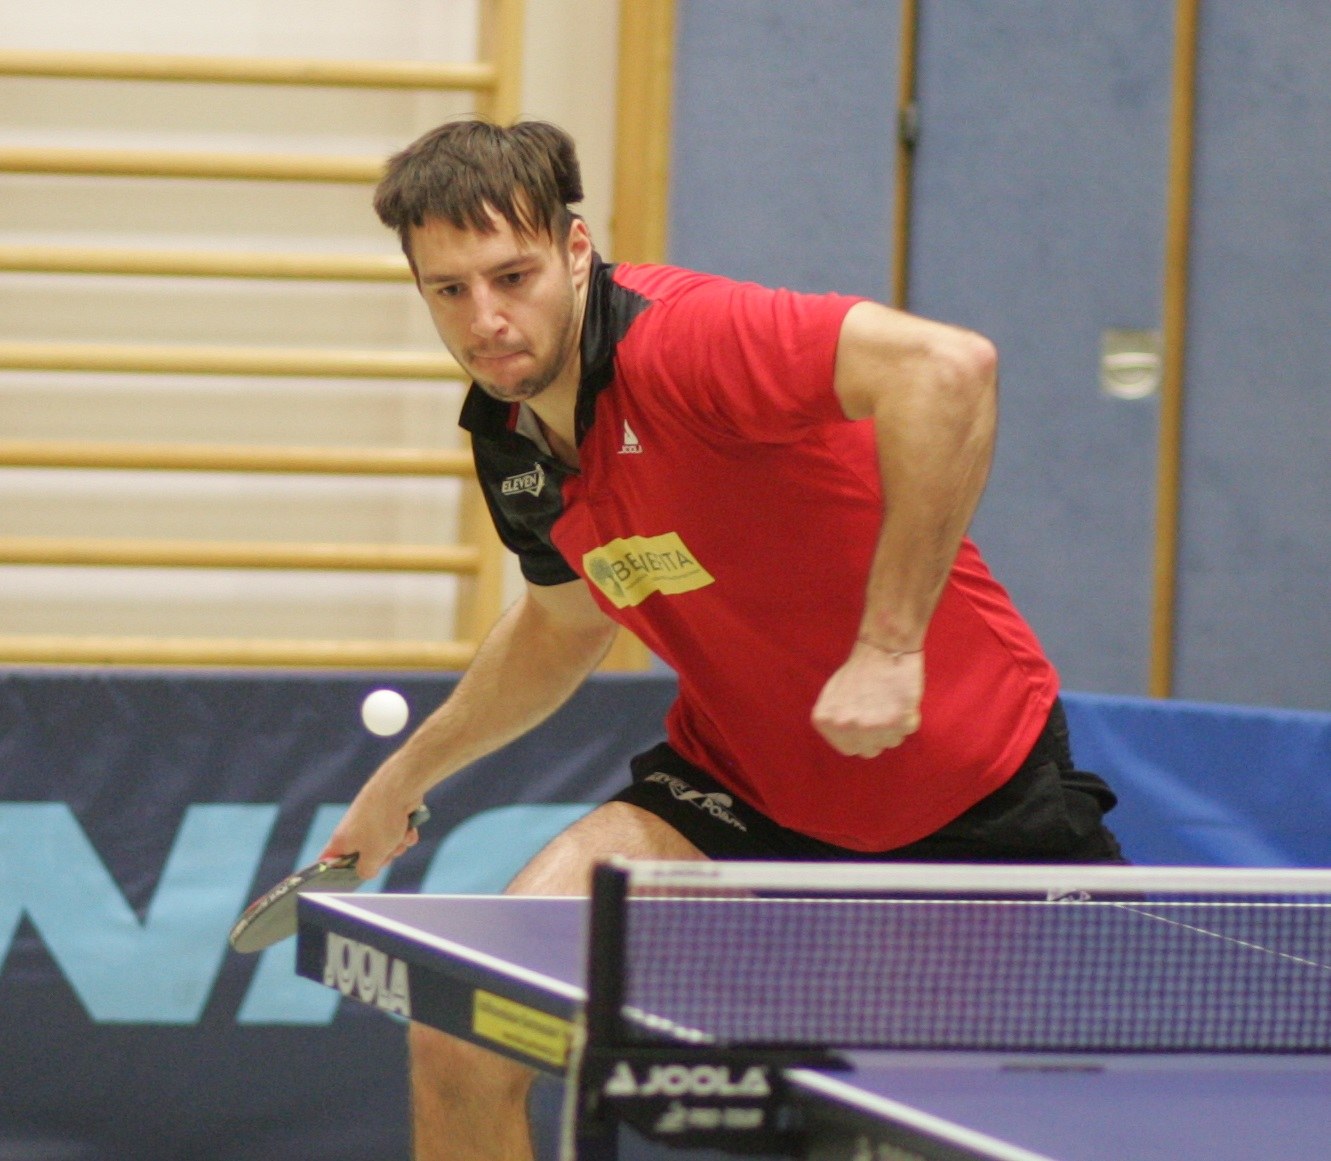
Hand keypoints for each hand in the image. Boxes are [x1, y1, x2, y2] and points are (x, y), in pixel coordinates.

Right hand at [321, 771, 426, 879]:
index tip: (342, 883)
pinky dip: (405, 833)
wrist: (399, 787)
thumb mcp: (373, 856)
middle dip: (380, 859)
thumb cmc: (381, 822)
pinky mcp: (388, 816)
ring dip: (397, 845)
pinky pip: (397, 834)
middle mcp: (352, 832)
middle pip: (364, 859)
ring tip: (400, 835)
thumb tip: (366, 873)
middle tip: (385, 852)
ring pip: (385, 847)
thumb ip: (365, 871)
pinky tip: (409, 828)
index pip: (327, 863)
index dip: (333, 875)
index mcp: (340, 842)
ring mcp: (371, 823)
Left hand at [812, 640, 923, 757]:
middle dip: (878, 734)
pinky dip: (910, 715)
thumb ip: (836, 723)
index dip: (861, 737)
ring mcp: (872, 726)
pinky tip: (901, 697)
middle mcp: (847, 726)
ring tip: (890, 700)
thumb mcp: (831, 697)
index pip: (849, 749)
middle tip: (881, 710)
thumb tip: (848, 741)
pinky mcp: (899, 720)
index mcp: (826, 721)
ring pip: (892, 741)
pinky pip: (910, 728)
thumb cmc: (859, 669)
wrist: (883, 646)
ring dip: (895, 725)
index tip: (867, 721)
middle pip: (871, 750)